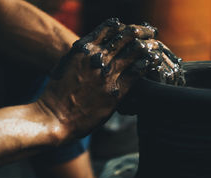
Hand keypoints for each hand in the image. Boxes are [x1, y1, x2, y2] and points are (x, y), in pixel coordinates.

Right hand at [36, 18, 159, 140]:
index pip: (110, 28)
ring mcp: (107, 74)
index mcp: (83, 48)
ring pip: (135, 51)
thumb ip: (82, 53)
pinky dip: (148, 63)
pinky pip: (137, 71)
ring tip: (155, 46)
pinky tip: (154, 61)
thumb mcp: (66, 64)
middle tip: (151, 32)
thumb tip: (96, 47)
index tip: (133, 28)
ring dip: (148, 45)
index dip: (124, 26)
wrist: (54, 117)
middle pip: (126, 35)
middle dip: (142, 31)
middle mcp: (96, 57)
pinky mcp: (116, 91)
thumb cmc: (58, 93)